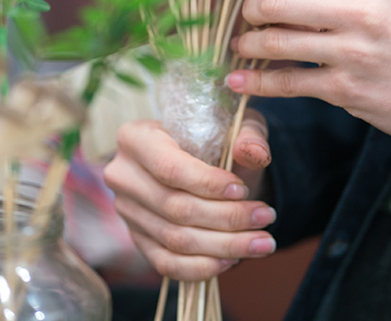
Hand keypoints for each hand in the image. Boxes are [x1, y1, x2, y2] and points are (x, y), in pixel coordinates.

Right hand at [103, 109, 274, 280]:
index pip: (169, 168)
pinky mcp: (137, 238)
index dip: (208, 184)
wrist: (203, 157)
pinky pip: (166, 263)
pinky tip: (233, 260)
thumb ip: (247, 135)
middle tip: (267, 217)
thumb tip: (254, 154)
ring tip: (263, 242)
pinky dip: (202, 267)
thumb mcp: (234, 123)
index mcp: (135, 137)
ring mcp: (127, 211)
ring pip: (175, 239)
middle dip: (227, 217)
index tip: (243, 190)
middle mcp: (123, 175)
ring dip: (224, 245)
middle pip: (174, 207)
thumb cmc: (216, 136)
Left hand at [226, 0, 390, 150]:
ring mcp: (352, 53)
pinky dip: (256, 83)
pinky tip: (238, 82)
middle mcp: (362, 12)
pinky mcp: (346, 90)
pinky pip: (287, 83)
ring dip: (247, 44)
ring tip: (239, 46)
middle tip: (245, 18)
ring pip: (276, 41)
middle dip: (250, 10)